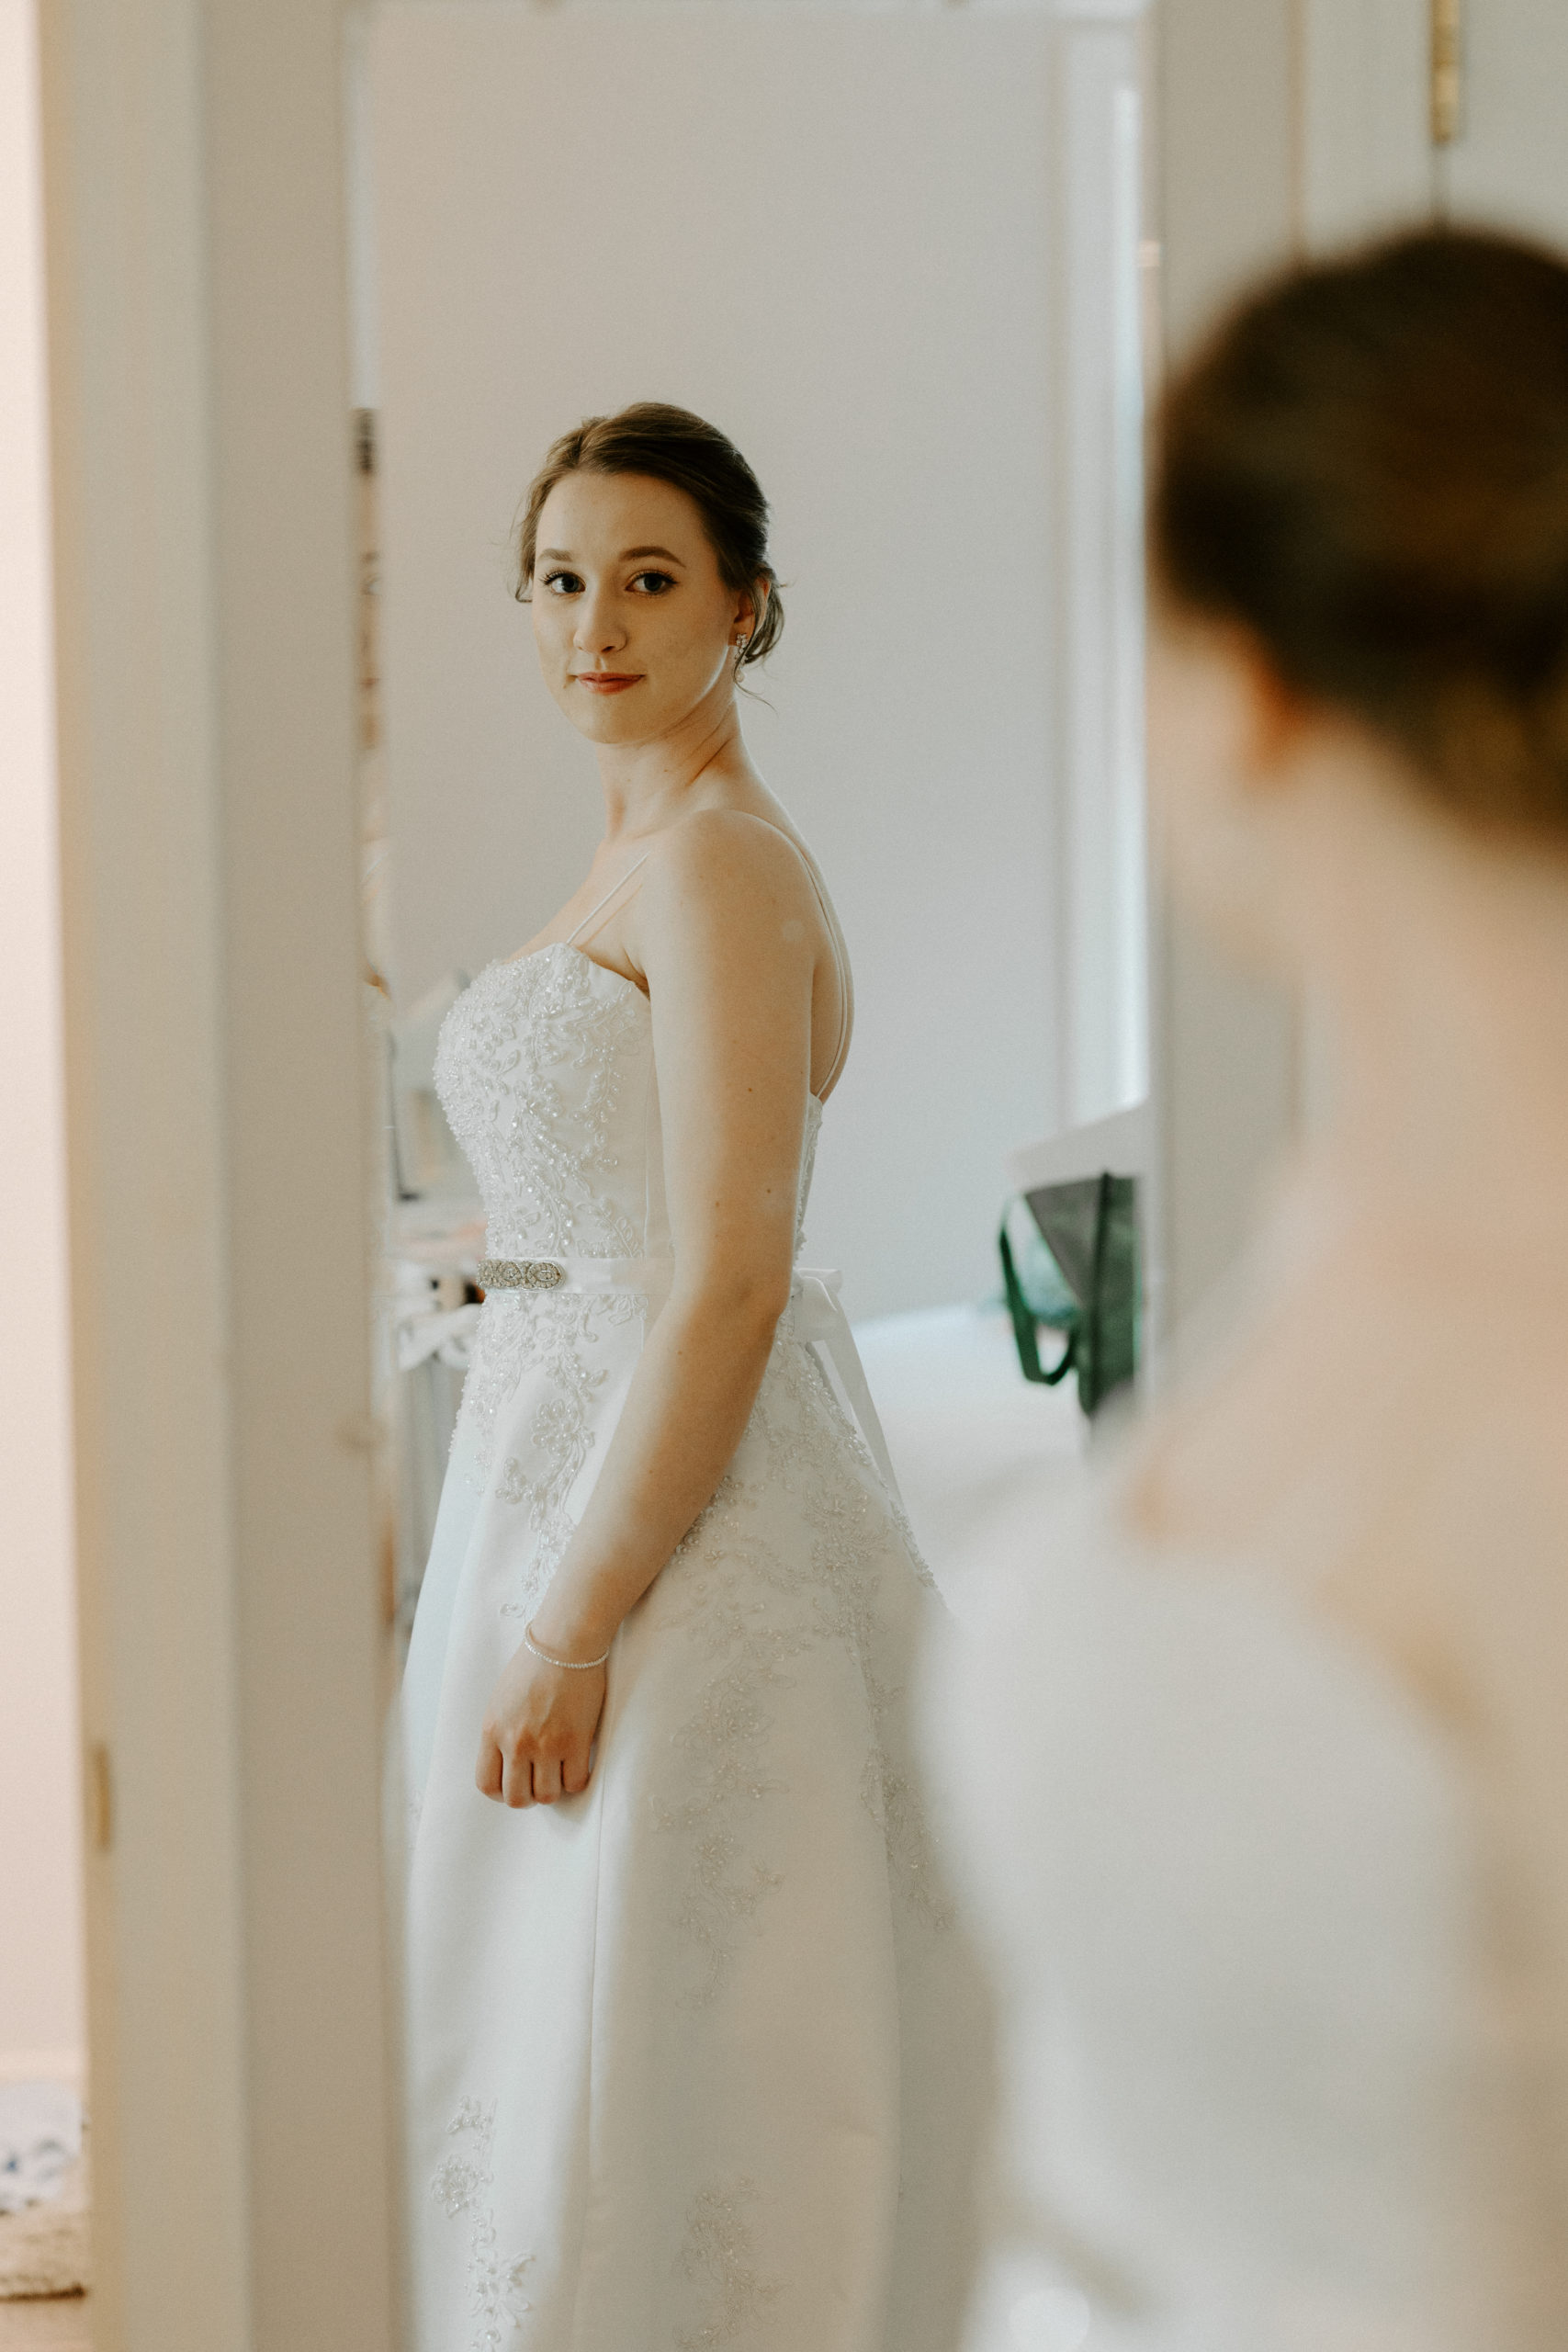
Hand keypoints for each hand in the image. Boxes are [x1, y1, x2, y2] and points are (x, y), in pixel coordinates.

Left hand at [475, 1639, 605, 1807]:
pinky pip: (576, 1782)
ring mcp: (547, 1744)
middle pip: (517, 1798)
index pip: (486, 1784)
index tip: (513, 1787)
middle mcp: (516, 1742)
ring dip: (554, 1788)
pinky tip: (577, 1764)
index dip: (500, 1794)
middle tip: (538, 1782)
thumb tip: (507, 1762)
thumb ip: (500, 1732)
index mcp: (493, 1731)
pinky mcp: (576, 1741)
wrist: (564, 1644)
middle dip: (528, 1797)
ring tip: (558, 1772)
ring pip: (548, 1795)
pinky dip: (576, 1779)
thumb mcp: (500, 1700)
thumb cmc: (533, 1666)